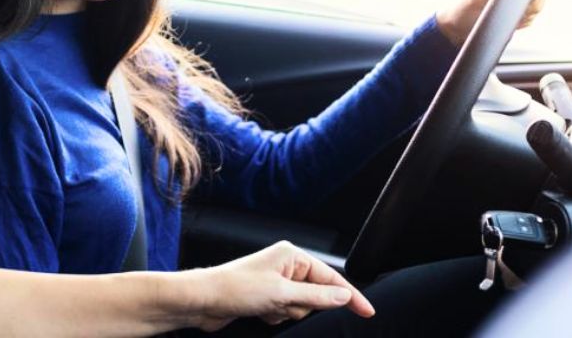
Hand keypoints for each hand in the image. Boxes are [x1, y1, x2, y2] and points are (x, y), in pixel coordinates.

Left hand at [185, 241, 373, 330]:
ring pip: (301, 307)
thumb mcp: (282, 294)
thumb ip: (317, 297)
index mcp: (292, 255)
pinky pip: (286, 312)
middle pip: (316, 295)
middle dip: (303, 306)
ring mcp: (276, 281)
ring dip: (287, 312)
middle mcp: (285, 265)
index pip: (331, 278)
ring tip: (267, 307)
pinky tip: (260, 312)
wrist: (203, 300)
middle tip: (283, 305)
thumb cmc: (235, 288)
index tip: (368, 312)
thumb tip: (343, 296)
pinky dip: (277, 316)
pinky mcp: (266, 297)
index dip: (351, 296)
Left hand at [435, 0, 552, 46]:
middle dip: (535, 1)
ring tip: (509, 18)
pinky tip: (510, 24)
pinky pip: (532, 16)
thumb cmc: (461, 8)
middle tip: (519, 12)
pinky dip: (525, 22)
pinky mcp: (517, 10)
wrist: (456, 28)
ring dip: (528, 14)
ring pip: (539, 3)